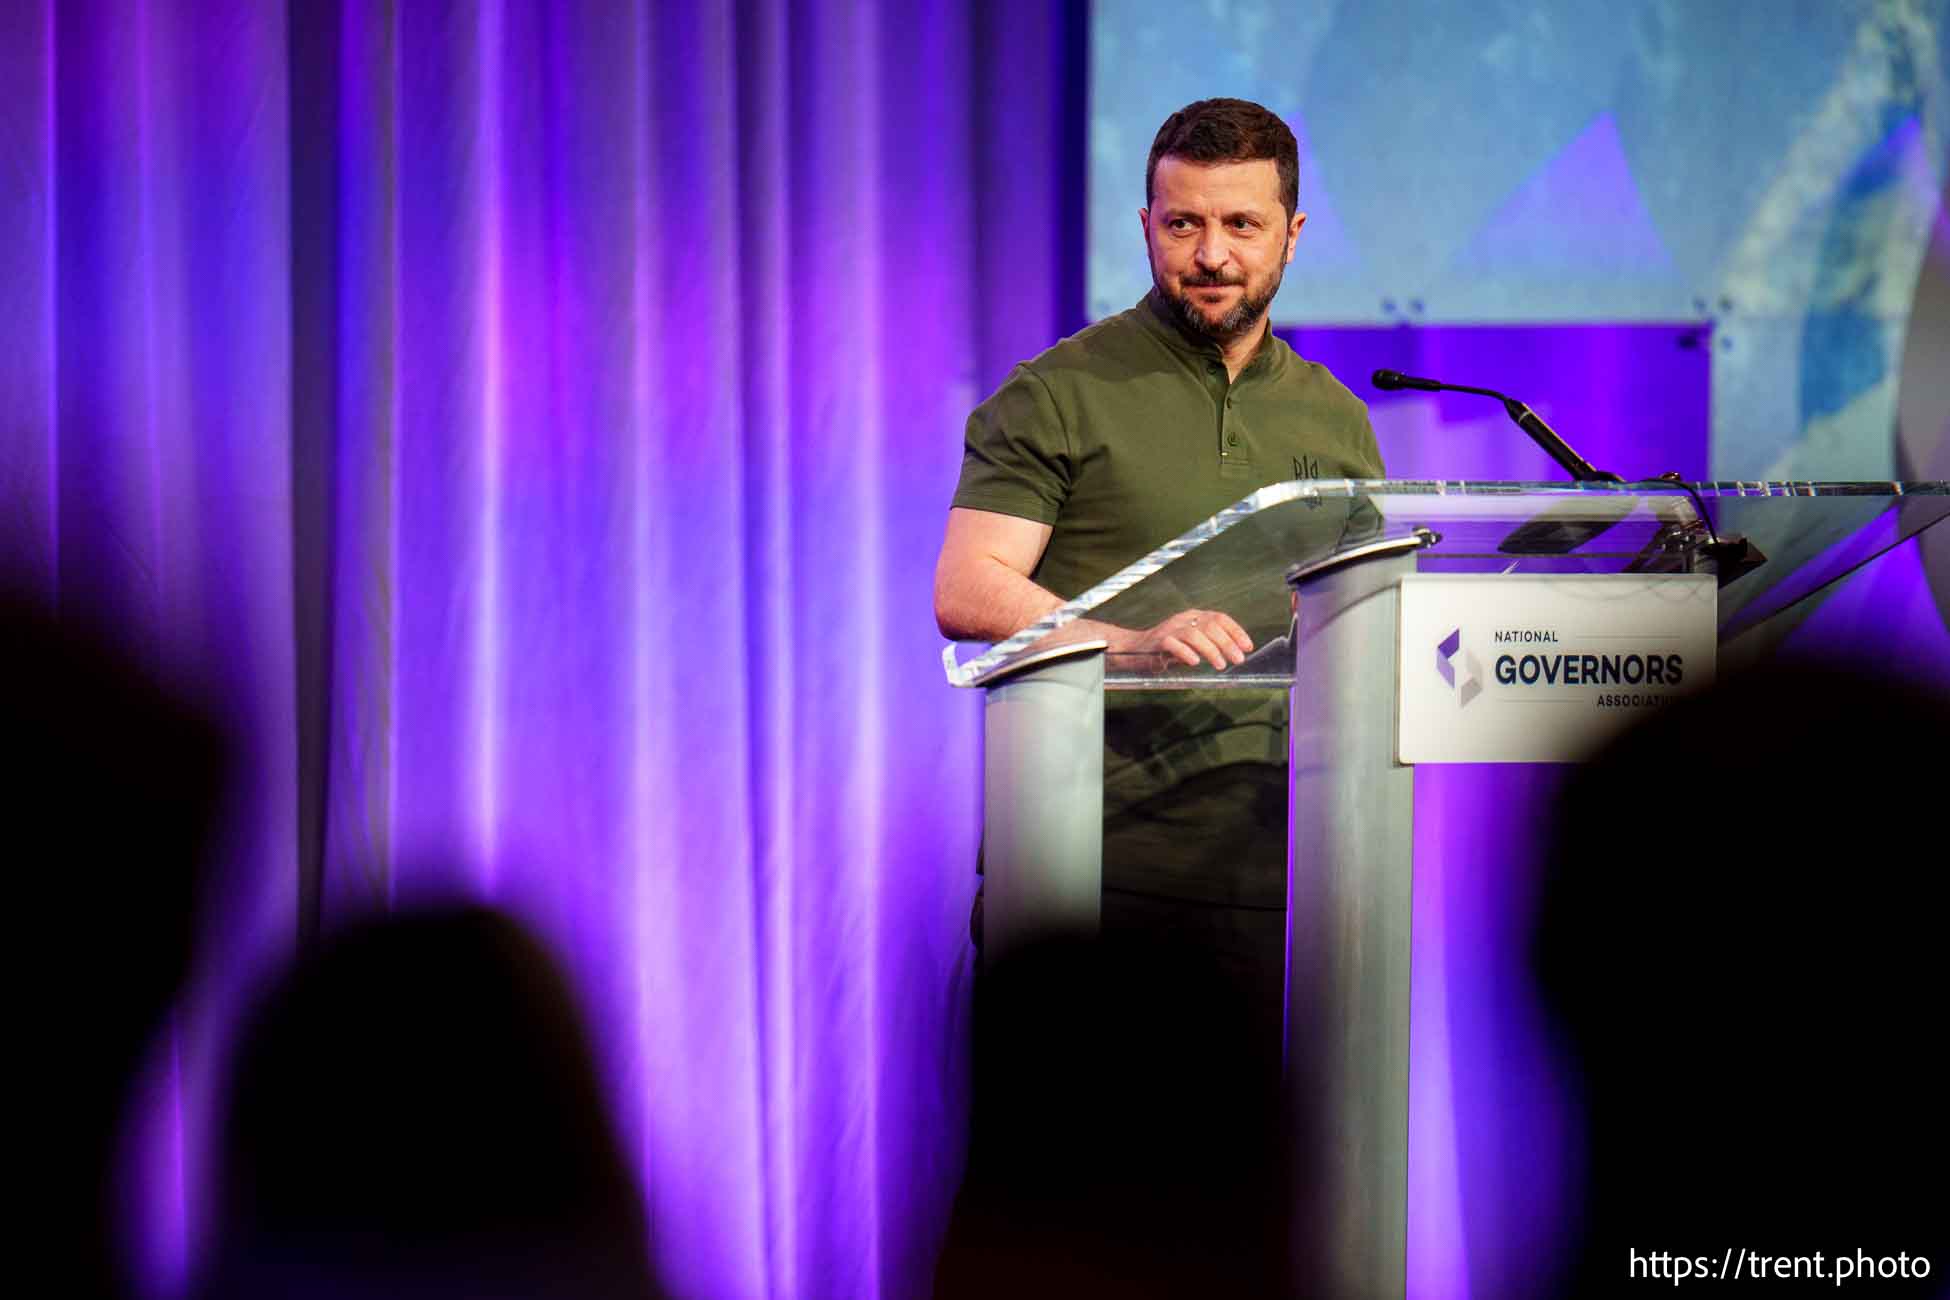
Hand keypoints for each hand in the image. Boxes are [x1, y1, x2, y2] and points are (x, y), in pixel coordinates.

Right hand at [1106, 608, 1253, 669]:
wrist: (1134, 650)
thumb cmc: (1168, 649)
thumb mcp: (1192, 644)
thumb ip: (1210, 644)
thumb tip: (1235, 653)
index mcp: (1194, 616)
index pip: (1220, 618)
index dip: (1236, 631)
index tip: (1248, 646)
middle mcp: (1183, 619)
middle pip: (1210, 625)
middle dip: (1227, 643)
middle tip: (1238, 659)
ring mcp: (1170, 629)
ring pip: (1194, 634)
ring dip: (1211, 650)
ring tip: (1220, 665)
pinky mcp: (1158, 642)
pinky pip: (1173, 644)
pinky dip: (1185, 653)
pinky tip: (1195, 662)